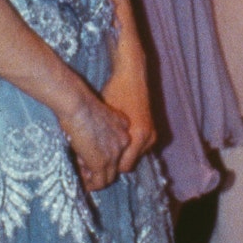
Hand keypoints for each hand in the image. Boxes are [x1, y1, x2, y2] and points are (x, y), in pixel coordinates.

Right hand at [56, 81, 128, 191]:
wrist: (76, 103)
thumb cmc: (79, 103)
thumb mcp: (98, 112)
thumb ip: (100, 126)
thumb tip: (91, 142)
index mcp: (124, 128)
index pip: (118, 149)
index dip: (104, 155)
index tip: (90, 155)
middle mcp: (124, 142)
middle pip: (114, 164)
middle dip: (99, 169)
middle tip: (83, 168)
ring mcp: (114, 153)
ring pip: (108, 176)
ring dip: (94, 178)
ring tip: (82, 176)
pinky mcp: (102, 162)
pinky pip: (100, 182)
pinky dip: (91, 185)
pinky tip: (83, 184)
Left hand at [101, 41, 155, 175]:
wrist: (132, 74)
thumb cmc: (116, 92)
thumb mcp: (106, 117)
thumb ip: (104, 140)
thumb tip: (91, 160)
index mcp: (138, 135)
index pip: (122, 167)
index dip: (107, 168)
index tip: (93, 167)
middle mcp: (148, 137)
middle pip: (128, 163)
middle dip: (112, 162)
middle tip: (95, 160)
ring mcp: (151, 135)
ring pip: (132, 156)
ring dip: (120, 155)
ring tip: (103, 149)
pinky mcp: (151, 131)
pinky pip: (137, 148)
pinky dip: (126, 147)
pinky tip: (113, 140)